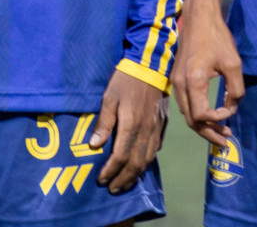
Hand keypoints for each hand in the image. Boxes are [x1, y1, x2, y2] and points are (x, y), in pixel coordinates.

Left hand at [90, 65, 167, 192]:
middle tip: (113, 189)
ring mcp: (156, 129)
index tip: (101, 179)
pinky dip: (146, 162)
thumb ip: (103, 122)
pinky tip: (140, 165)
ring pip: (147, 159)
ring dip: (136, 174)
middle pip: (136, 163)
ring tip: (125, 183)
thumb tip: (94, 144)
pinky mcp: (161, 126)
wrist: (150, 67)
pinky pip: (155, 149)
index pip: (121, 156)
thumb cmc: (125, 80)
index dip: (111, 170)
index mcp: (131, 125)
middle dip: (124, 179)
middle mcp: (146, 131)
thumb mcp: (109, 98)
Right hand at [173, 9, 243, 146]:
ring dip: (201, 125)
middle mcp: (179, 84)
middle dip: (208, 133)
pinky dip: (196, 113)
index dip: (218, 119)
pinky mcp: (175, 77)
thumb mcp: (234, 65)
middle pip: (190, 119)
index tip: (230, 110)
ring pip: (185, 113)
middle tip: (225, 141)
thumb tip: (232, 106)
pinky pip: (184, 102)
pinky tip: (208, 114)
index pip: (201, 115)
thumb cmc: (217, 39)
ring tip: (219, 131)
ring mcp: (175, 80)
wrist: (198, 18)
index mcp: (193, 81)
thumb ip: (235, 90)